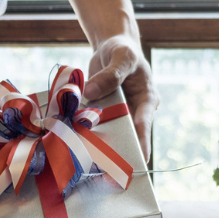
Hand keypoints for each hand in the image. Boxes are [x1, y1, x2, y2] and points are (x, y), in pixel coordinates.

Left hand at [83, 35, 158, 160]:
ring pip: (109, 132)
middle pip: (126, 134)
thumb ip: (109, 75)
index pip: (144, 123)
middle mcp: (134, 111)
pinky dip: (84, 130)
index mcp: (147, 99)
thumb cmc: (123, 50)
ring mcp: (117, 114)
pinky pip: (94, 124)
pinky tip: (71, 140)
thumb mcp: (121, 57)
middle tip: (108, 169)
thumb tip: (89, 93)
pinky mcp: (102, 113)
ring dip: (97, 142)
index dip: (142, 142)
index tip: (139, 160)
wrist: (112, 48)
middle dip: (117, 149)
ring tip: (86, 160)